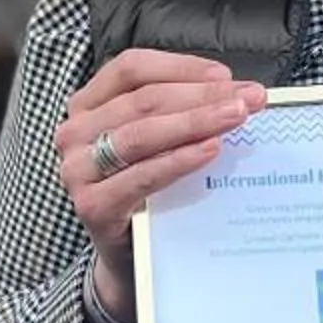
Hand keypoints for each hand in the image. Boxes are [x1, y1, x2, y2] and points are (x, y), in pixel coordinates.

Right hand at [56, 51, 269, 314]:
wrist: (128, 255)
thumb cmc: (145, 189)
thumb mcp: (155, 142)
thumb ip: (178, 112)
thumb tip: (234, 91)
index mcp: (86, 105)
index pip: (130, 69)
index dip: (179, 67)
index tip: (225, 76)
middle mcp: (74, 133)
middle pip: (143, 99)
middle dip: (201, 96)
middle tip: (249, 98)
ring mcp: (77, 170)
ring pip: (142, 132)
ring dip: (195, 121)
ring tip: (236, 117)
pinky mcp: (91, 205)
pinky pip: (143, 175)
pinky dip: (180, 160)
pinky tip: (212, 151)